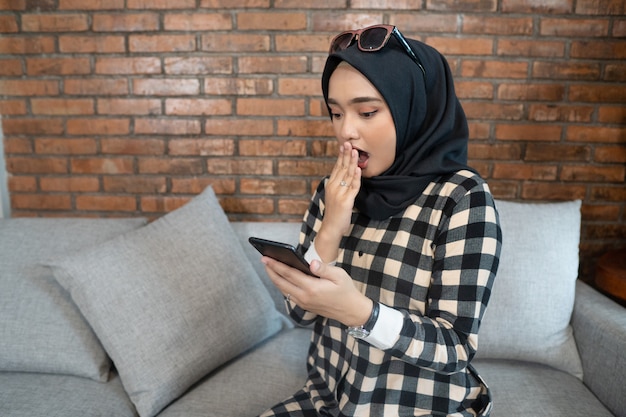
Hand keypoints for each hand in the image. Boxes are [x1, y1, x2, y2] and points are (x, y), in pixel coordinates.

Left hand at [263, 257, 371, 327]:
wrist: (351, 311)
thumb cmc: (346, 291)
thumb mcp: (339, 276)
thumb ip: (323, 269)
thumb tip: (311, 263)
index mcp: (312, 288)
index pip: (289, 274)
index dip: (276, 265)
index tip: (266, 258)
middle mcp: (304, 297)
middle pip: (281, 282)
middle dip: (271, 271)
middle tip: (263, 260)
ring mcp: (303, 303)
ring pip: (283, 289)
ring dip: (275, 278)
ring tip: (269, 267)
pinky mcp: (304, 306)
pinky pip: (289, 294)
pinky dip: (282, 285)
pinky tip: (280, 278)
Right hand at [316, 142, 361, 261]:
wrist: (330, 229)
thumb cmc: (334, 214)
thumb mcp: (335, 198)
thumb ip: (339, 187)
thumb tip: (345, 177)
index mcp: (330, 185)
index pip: (336, 167)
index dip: (341, 156)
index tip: (344, 146)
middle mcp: (333, 187)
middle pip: (341, 168)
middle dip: (346, 155)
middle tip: (349, 143)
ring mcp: (339, 194)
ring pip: (347, 175)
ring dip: (351, 162)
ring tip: (355, 151)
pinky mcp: (346, 201)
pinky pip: (352, 187)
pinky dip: (355, 177)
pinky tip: (357, 169)